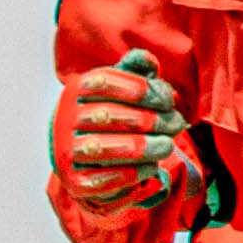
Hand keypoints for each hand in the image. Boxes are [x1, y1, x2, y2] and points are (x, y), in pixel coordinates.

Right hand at [56, 54, 192, 211]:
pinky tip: (151, 168)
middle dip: (151, 120)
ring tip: (166, 146)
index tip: (168, 100)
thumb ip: (136, 70)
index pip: (105, 83)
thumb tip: (146, 61)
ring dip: (143, 148)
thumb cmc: (115, 113)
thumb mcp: (124, 88)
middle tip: (176, 125)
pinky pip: (103, 180)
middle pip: (108, 116)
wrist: (87, 158)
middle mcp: (66, 119)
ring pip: (103, 149)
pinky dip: (132, 174)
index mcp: (77, 90)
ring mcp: (67, 151)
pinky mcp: (75, 181)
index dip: (141, 90)